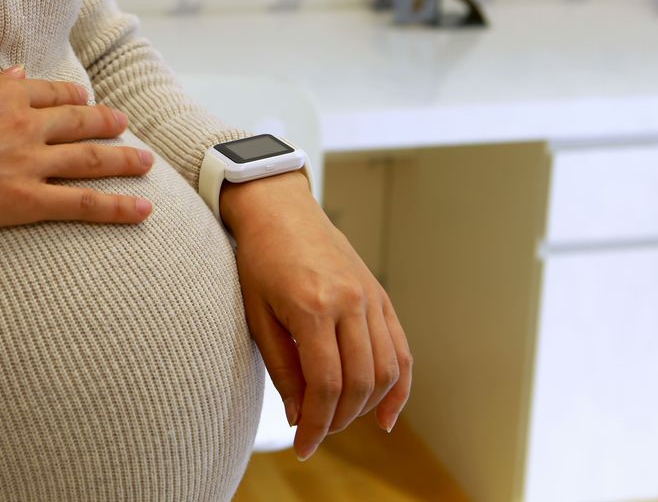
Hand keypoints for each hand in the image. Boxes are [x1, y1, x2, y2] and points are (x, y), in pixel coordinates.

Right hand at [0, 66, 154, 228]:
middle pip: (81, 123)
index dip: (75, 97)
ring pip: (92, 160)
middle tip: (127, 126)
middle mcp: (26, 124)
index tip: (86, 99)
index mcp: (5, 94)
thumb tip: (17, 75)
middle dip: (109, 124)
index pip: (53, 93)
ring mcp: (29, 163)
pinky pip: (83, 204)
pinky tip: (143, 208)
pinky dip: (118, 207)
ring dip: (125, 160)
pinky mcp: (25, 200)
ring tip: (146, 162)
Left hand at [221, 171, 412, 460]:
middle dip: (338, 419)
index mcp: (313, 306)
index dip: (316, 423)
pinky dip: (398, 386)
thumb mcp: (257, 315)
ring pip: (386, 370)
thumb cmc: (258, 261)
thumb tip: (299, 416)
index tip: (303, 446)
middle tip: (315, 433)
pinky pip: (400, 349)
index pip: (325, 384)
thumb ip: (282, 367)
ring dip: (365, 407)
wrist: (279, 211)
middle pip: (359, 382)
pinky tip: (385, 416)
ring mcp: (371, 297)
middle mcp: (350, 302)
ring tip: (338, 421)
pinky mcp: (380, 296)